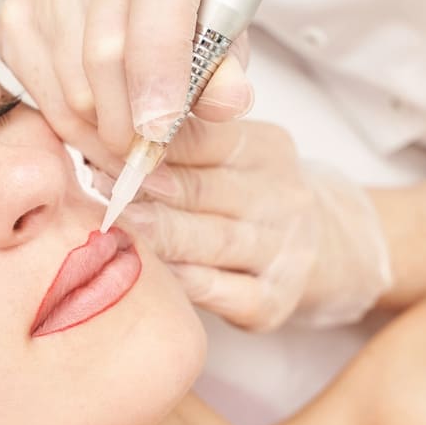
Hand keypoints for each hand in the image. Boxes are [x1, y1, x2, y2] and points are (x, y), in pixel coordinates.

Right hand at [0, 0, 253, 168]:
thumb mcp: (222, 18)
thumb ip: (228, 64)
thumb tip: (228, 103)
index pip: (155, 10)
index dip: (158, 77)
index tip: (160, 131)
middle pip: (105, 59)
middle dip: (131, 126)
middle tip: (153, 158)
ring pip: (72, 90)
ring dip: (106, 135)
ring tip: (133, 143)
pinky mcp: (15, 13)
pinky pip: (45, 98)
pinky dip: (77, 128)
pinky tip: (102, 126)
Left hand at [95, 119, 392, 330]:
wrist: (328, 249)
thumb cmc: (253, 195)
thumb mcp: (237, 154)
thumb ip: (186, 140)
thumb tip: (103, 123)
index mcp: (267, 150)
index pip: (205, 138)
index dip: (151, 140)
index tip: (101, 138)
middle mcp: (281, 199)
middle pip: (204, 190)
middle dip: (145, 185)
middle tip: (97, 179)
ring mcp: (282, 253)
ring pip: (212, 240)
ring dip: (160, 232)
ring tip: (116, 222)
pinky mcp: (273, 302)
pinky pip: (223, 291)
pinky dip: (185, 281)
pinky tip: (152, 272)